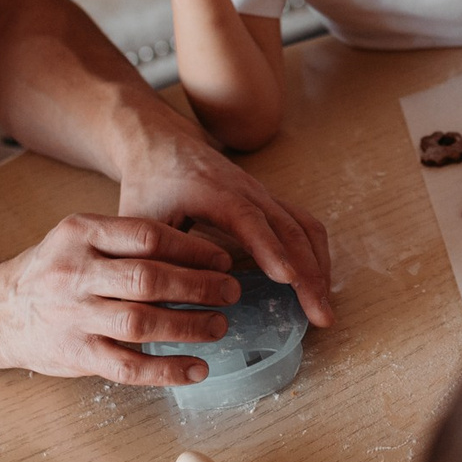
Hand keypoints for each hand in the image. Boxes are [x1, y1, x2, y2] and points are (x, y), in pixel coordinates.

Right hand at [0, 214, 243, 384]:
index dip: (193, 248)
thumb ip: (125, 241)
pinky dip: (167, 370)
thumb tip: (198, 253)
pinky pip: (128, 367)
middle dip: (199, 287)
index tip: (223, 259)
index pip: (148, 236)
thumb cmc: (52, 271)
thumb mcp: (78, 239)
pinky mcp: (75, 355)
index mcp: (79, 232)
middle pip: (149, 280)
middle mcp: (75, 273)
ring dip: (190, 327)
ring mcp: (73, 317)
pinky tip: (196, 369)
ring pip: (142, 324)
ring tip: (219, 326)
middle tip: (232, 291)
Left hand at [118, 129, 335, 326]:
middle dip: (309, 274)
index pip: (248, 219)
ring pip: (304, 228)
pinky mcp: (270, 203)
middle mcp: (247, 191)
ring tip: (323, 310)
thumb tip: (168, 303)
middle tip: (320, 317)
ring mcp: (263, 195)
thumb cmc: (148, 184)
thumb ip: (152, 257)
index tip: (288, 279)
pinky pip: (304, 226)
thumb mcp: (138, 220)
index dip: (270, 248)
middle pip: (289, 229)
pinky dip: (316, 256)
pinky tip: (317, 285)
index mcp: (212, 192)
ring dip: (319, 268)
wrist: (161, 144)